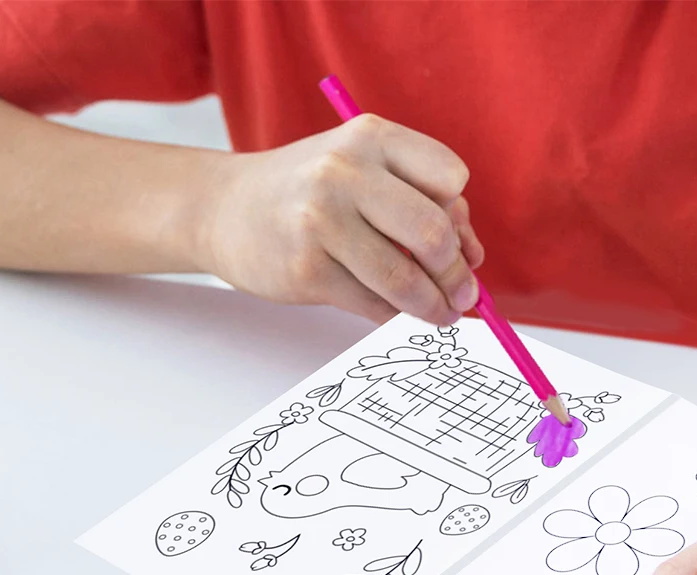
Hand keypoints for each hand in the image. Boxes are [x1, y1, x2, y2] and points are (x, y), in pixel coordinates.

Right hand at [200, 114, 483, 324]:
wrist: (223, 209)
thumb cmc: (306, 193)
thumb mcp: (360, 172)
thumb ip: (417, 202)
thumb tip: (474, 258)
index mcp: (370, 137)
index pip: (451, 178)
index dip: (461, 217)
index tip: (459, 244)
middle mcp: (345, 173)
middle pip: (434, 232)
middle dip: (456, 274)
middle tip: (464, 295)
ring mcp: (322, 222)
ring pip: (404, 278)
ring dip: (433, 306)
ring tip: (443, 315)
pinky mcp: (306, 270)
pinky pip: (373, 305)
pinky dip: (393, 316)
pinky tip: (394, 312)